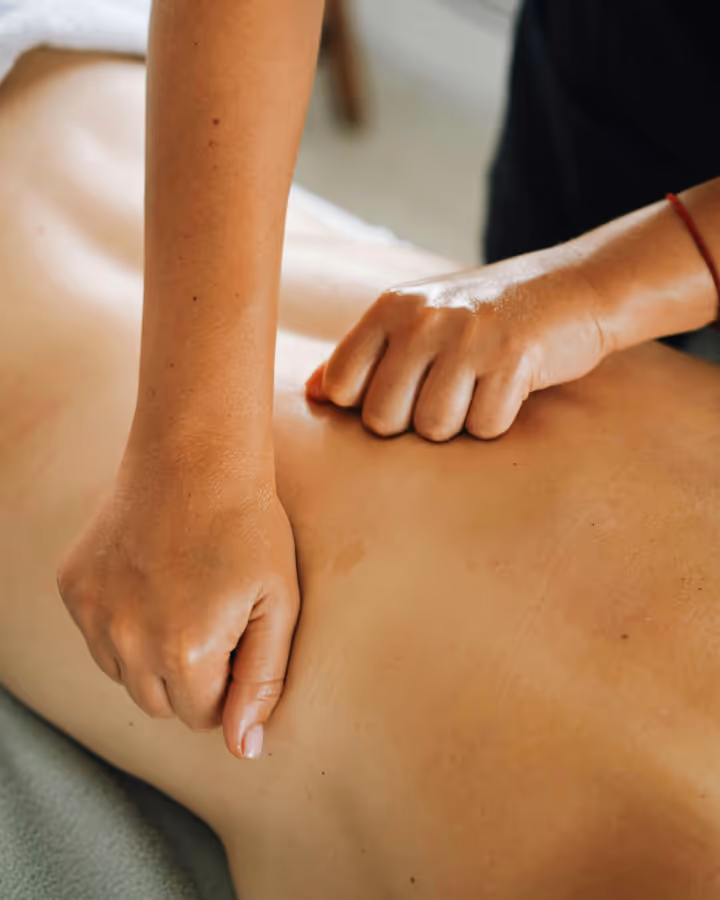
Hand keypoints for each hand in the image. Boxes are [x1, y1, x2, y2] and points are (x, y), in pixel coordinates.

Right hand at [57, 438, 298, 759]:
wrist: (195, 458)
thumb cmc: (250, 528)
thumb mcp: (279, 604)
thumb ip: (262, 681)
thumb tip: (242, 749)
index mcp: (185, 652)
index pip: (202, 716)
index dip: (227, 684)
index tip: (239, 640)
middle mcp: (128, 642)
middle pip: (159, 702)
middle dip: (190, 676)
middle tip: (214, 618)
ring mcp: (93, 613)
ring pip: (125, 673)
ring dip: (152, 654)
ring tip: (184, 597)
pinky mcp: (73, 587)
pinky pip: (99, 634)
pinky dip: (123, 622)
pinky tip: (151, 578)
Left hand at [306, 249, 615, 439]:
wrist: (573, 288)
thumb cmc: (482, 316)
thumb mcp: (416, 319)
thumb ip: (363, 355)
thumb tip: (312, 394)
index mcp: (391, 308)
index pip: (342, 386)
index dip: (367, 405)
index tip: (401, 393)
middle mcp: (423, 319)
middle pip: (383, 420)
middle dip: (413, 423)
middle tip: (447, 393)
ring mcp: (469, 337)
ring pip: (433, 429)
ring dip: (459, 424)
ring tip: (478, 389)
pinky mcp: (514, 358)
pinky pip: (485, 428)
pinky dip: (497, 421)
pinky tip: (508, 389)